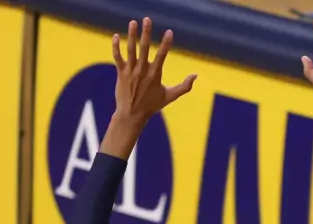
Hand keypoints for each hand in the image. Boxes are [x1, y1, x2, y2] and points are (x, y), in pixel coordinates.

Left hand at [101, 18, 196, 157]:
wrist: (131, 114)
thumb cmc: (152, 105)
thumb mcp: (170, 96)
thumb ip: (184, 86)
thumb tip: (196, 75)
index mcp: (155, 75)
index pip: (162, 56)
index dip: (165, 43)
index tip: (169, 32)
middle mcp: (142, 71)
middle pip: (144, 48)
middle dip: (146, 33)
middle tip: (147, 19)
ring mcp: (130, 71)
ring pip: (130, 49)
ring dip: (131, 35)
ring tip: (133, 22)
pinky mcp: (120, 73)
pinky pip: (117, 57)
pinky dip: (116, 46)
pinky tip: (116, 36)